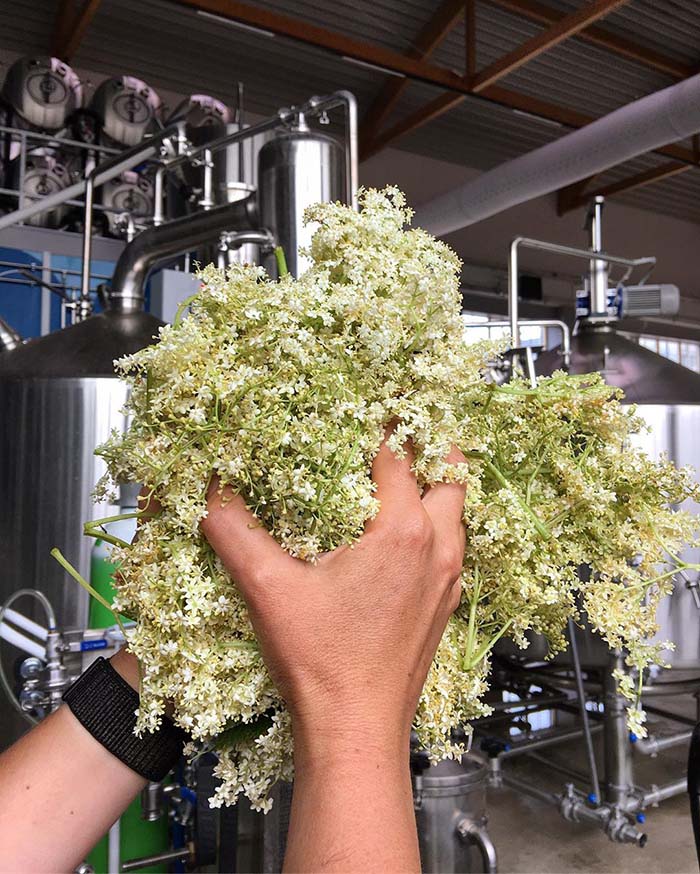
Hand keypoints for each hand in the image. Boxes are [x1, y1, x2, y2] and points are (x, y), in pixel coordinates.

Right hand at [201, 436, 465, 756]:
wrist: (356, 732)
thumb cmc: (320, 662)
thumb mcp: (268, 589)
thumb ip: (235, 532)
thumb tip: (209, 491)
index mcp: (402, 533)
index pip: (401, 458)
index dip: (388, 428)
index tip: (377, 406)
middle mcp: (437, 551)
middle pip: (452, 479)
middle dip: (433, 450)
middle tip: (406, 434)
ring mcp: (447, 583)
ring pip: (459, 516)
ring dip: (440, 490)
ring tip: (409, 477)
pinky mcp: (444, 610)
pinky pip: (453, 551)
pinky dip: (439, 528)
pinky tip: (406, 541)